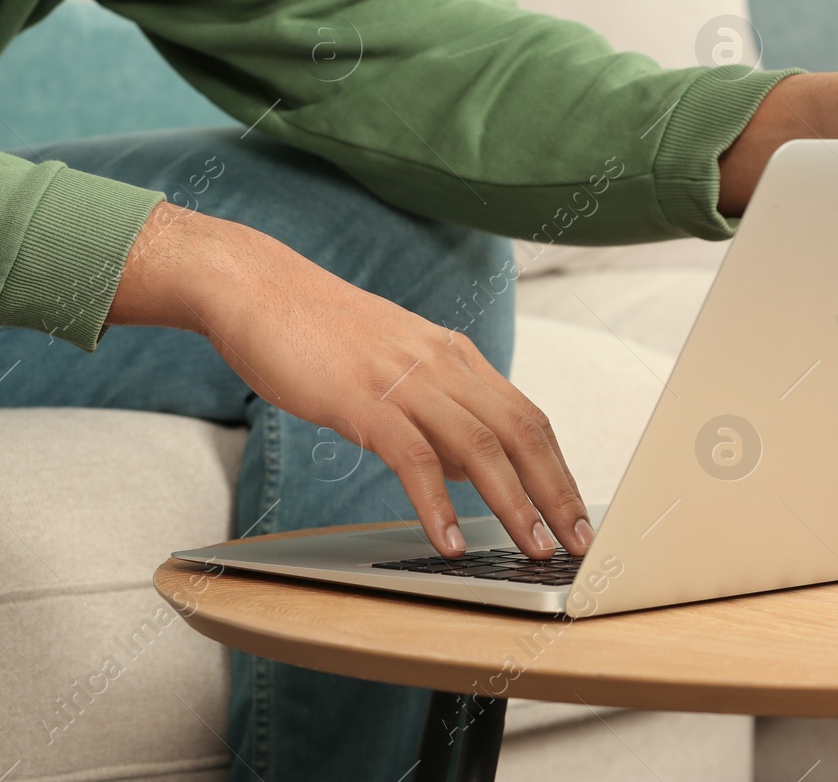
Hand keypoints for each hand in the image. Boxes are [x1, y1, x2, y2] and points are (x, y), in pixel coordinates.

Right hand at [107, 203, 592, 558]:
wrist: (259, 288)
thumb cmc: (319, 332)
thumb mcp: (395, 366)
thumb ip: (437, 409)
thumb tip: (471, 467)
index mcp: (455, 356)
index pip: (528, 416)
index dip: (559, 469)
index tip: (578, 514)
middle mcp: (443, 363)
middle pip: (522, 431)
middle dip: (557, 492)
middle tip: (579, 543)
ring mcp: (405, 379)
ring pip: (482, 446)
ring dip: (515, 503)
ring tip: (533, 548)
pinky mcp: (363, 399)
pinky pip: (414, 457)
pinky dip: (438, 503)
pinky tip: (449, 540)